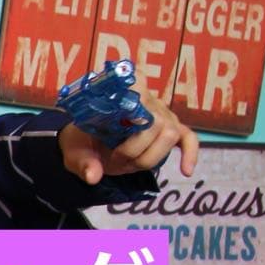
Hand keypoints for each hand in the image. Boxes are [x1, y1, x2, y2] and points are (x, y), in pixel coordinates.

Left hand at [58, 71, 197, 183]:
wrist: (86, 144)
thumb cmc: (82, 142)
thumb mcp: (75, 152)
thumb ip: (83, 163)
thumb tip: (93, 176)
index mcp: (120, 94)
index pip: (137, 88)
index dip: (132, 110)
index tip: (115, 133)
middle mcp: (146, 99)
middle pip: (156, 123)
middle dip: (135, 150)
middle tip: (114, 159)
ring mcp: (162, 114)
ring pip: (170, 134)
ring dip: (149, 157)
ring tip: (128, 165)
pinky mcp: (172, 130)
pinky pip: (188, 138)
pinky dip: (190, 154)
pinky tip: (185, 171)